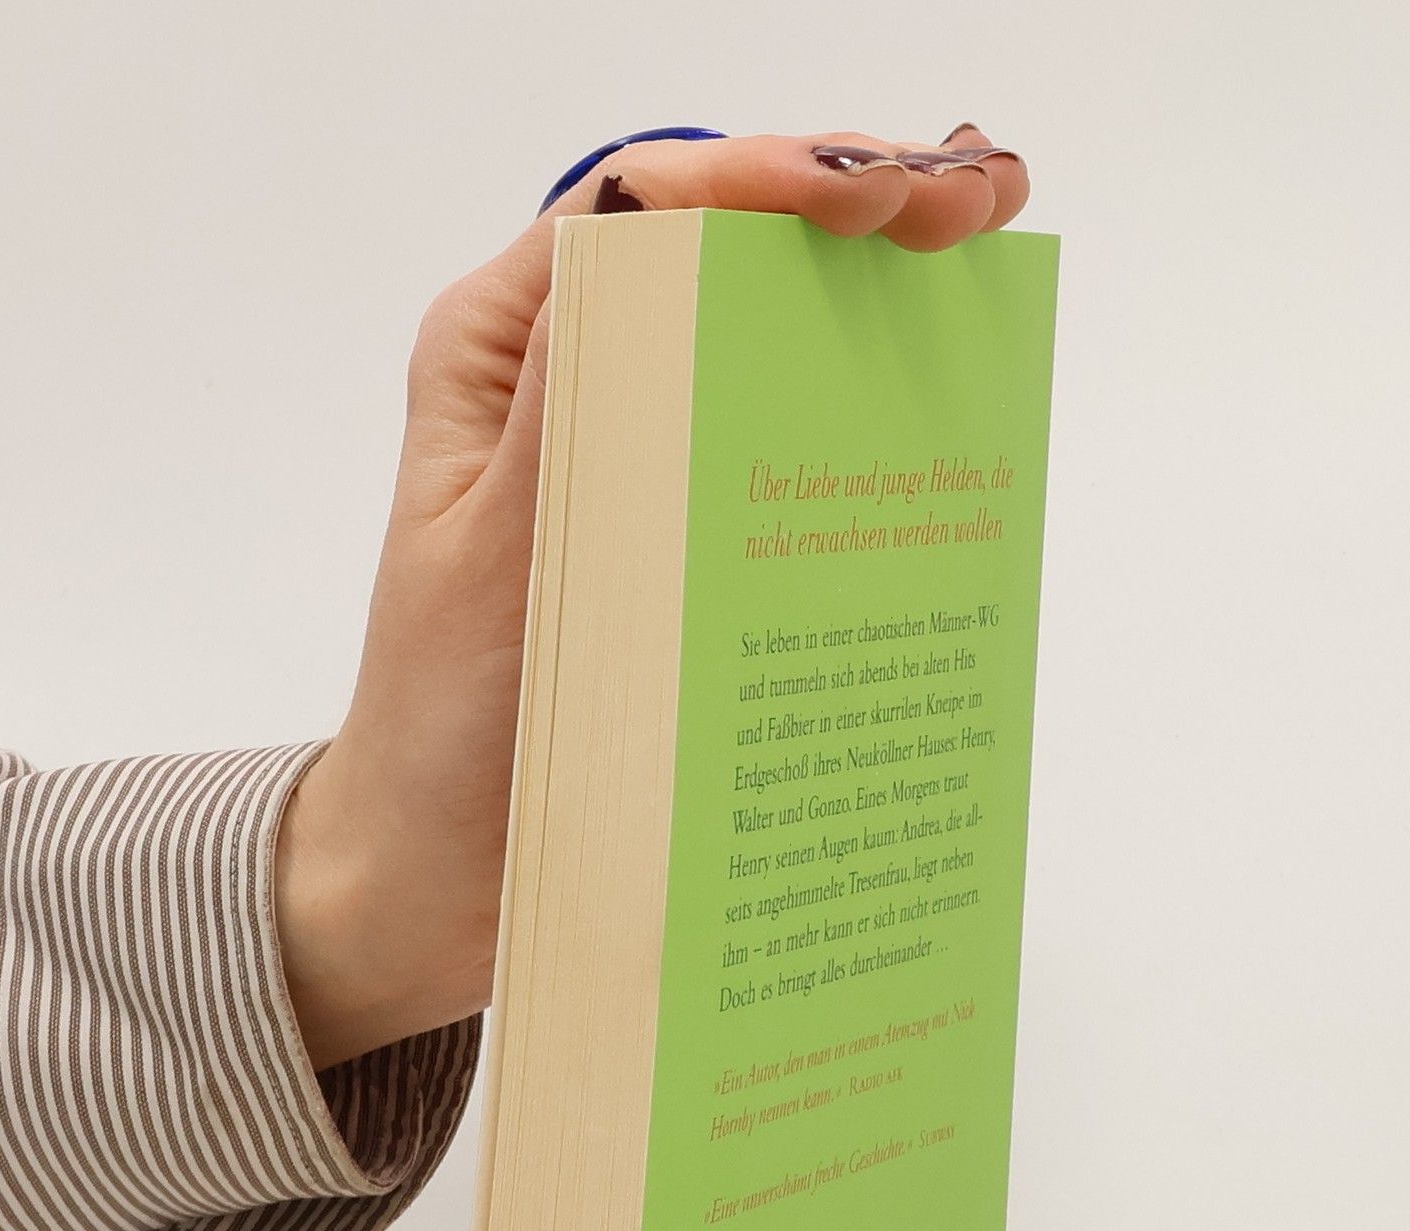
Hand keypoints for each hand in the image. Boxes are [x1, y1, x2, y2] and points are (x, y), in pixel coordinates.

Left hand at [276, 125, 1032, 1068]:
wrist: (436, 874)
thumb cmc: (438, 731)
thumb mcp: (494, 564)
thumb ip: (570, 412)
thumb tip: (661, 234)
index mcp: (504, 357)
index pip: (639, 208)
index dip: (763, 177)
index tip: (870, 197)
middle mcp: (572, 388)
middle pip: (718, 254)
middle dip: (848, 212)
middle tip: (971, 205)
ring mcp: (635, 464)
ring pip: (759, 346)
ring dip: (867, 307)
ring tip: (973, 272)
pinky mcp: (678, 543)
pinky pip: (774, 461)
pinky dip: (855, 430)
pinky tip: (936, 425)